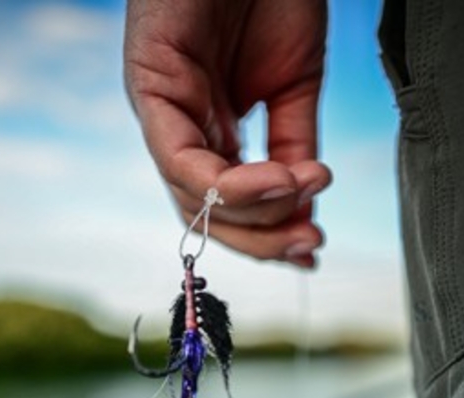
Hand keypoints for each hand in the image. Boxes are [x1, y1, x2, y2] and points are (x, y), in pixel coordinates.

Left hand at [123, 0, 331, 268]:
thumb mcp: (295, 86)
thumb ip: (293, 147)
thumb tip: (304, 210)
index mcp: (213, 130)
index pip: (227, 205)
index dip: (268, 235)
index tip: (314, 249)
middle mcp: (181, 127)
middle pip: (205, 213)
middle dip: (261, 238)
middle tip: (311, 244)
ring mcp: (161, 108)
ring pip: (191, 195)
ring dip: (253, 211)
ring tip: (304, 196)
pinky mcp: (149, 82)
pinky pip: (177, 156)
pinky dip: (228, 182)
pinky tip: (278, 178)